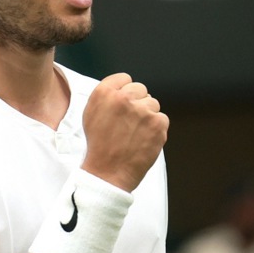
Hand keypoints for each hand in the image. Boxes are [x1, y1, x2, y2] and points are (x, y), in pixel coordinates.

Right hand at [82, 73, 167, 191]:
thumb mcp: (91, 114)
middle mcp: (124, 98)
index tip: (123, 105)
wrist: (107, 173)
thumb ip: (107, 96)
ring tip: (134, 134)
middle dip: (137, 103)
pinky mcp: (158, 124)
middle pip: (141, 89)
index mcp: (105, 92)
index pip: (125, 79)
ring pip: (153, 104)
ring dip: (147, 116)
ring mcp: (143, 110)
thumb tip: (124, 86)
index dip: (125, 92)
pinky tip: (143, 140)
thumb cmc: (99, 145)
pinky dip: (156, 129)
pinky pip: (162, 119)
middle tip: (129, 123)